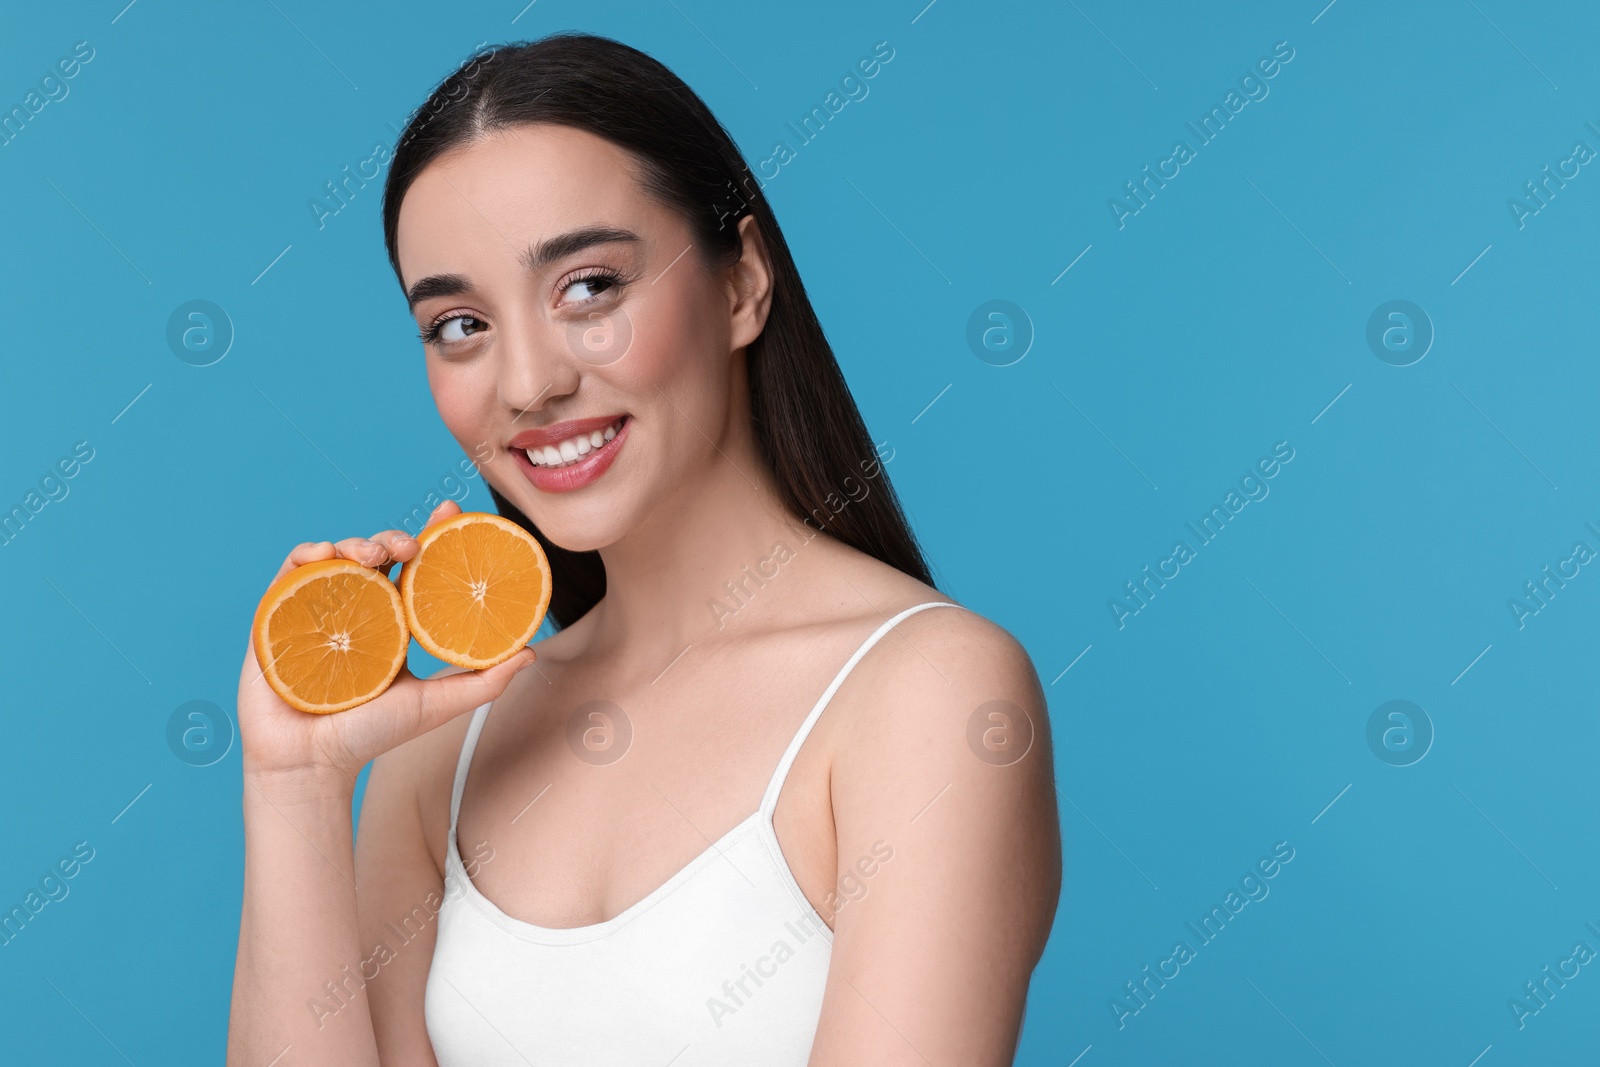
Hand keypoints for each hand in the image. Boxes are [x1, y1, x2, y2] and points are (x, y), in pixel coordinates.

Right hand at [236, 499, 535, 787]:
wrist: (311, 764)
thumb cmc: (370, 737)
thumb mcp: (437, 704)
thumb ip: (484, 681)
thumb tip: (531, 653)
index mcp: (393, 621)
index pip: (414, 568)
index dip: (432, 534)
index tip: (452, 511)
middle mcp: (357, 609)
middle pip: (377, 555)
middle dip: (396, 537)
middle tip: (413, 545)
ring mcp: (318, 609)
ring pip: (339, 556)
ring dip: (357, 542)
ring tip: (375, 555)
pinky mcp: (279, 616)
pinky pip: (292, 572)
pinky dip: (308, 555)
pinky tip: (325, 555)